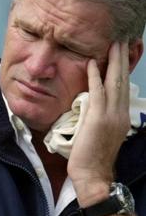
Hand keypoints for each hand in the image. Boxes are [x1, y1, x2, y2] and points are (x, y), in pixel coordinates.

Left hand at [68, 42, 130, 205]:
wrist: (93, 175)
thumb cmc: (92, 158)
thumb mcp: (101, 134)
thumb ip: (100, 118)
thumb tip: (92, 105)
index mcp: (122, 117)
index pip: (123, 87)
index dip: (123, 69)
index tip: (124, 53)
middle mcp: (120, 113)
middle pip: (122, 80)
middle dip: (123, 59)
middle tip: (123, 39)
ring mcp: (110, 115)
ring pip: (113, 82)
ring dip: (113, 61)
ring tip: (114, 43)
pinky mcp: (97, 118)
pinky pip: (96, 92)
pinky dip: (95, 76)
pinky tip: (93, 62)